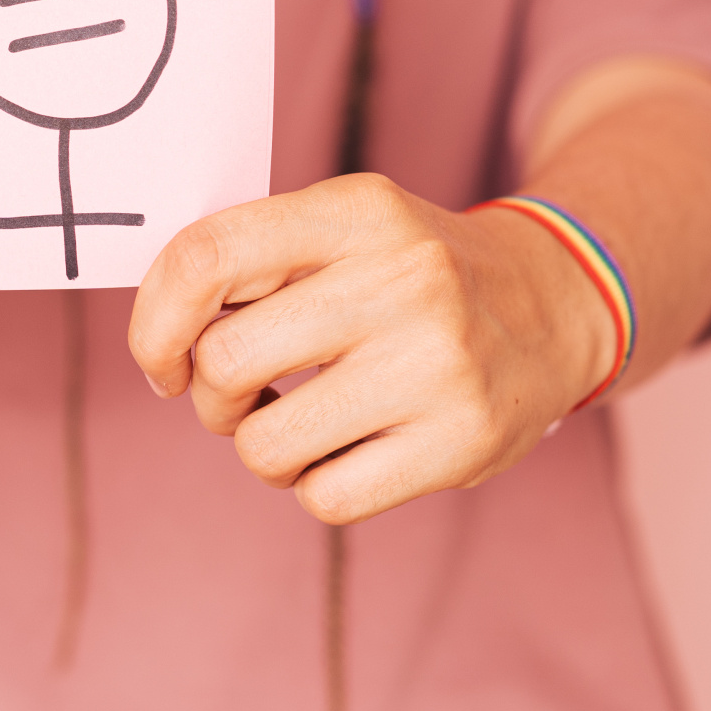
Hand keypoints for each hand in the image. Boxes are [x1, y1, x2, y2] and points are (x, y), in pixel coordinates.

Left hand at [127, 174, 613, 523]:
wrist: (556, 305)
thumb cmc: (413, 272)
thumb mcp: (347, 224)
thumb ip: (255, 258)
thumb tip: (155, 331)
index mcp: (358, 212)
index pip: (207, 256)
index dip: (154, 319)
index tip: (162, 357)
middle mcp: (403, 280)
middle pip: (225, 361)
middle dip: (209, 395)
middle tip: (239, 394)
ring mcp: (438, 365)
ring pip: (265, 444)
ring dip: (260, 447)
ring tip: (299, 423)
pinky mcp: (461, 443)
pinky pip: (324, 498)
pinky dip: (315, 485)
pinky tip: (349, 450)